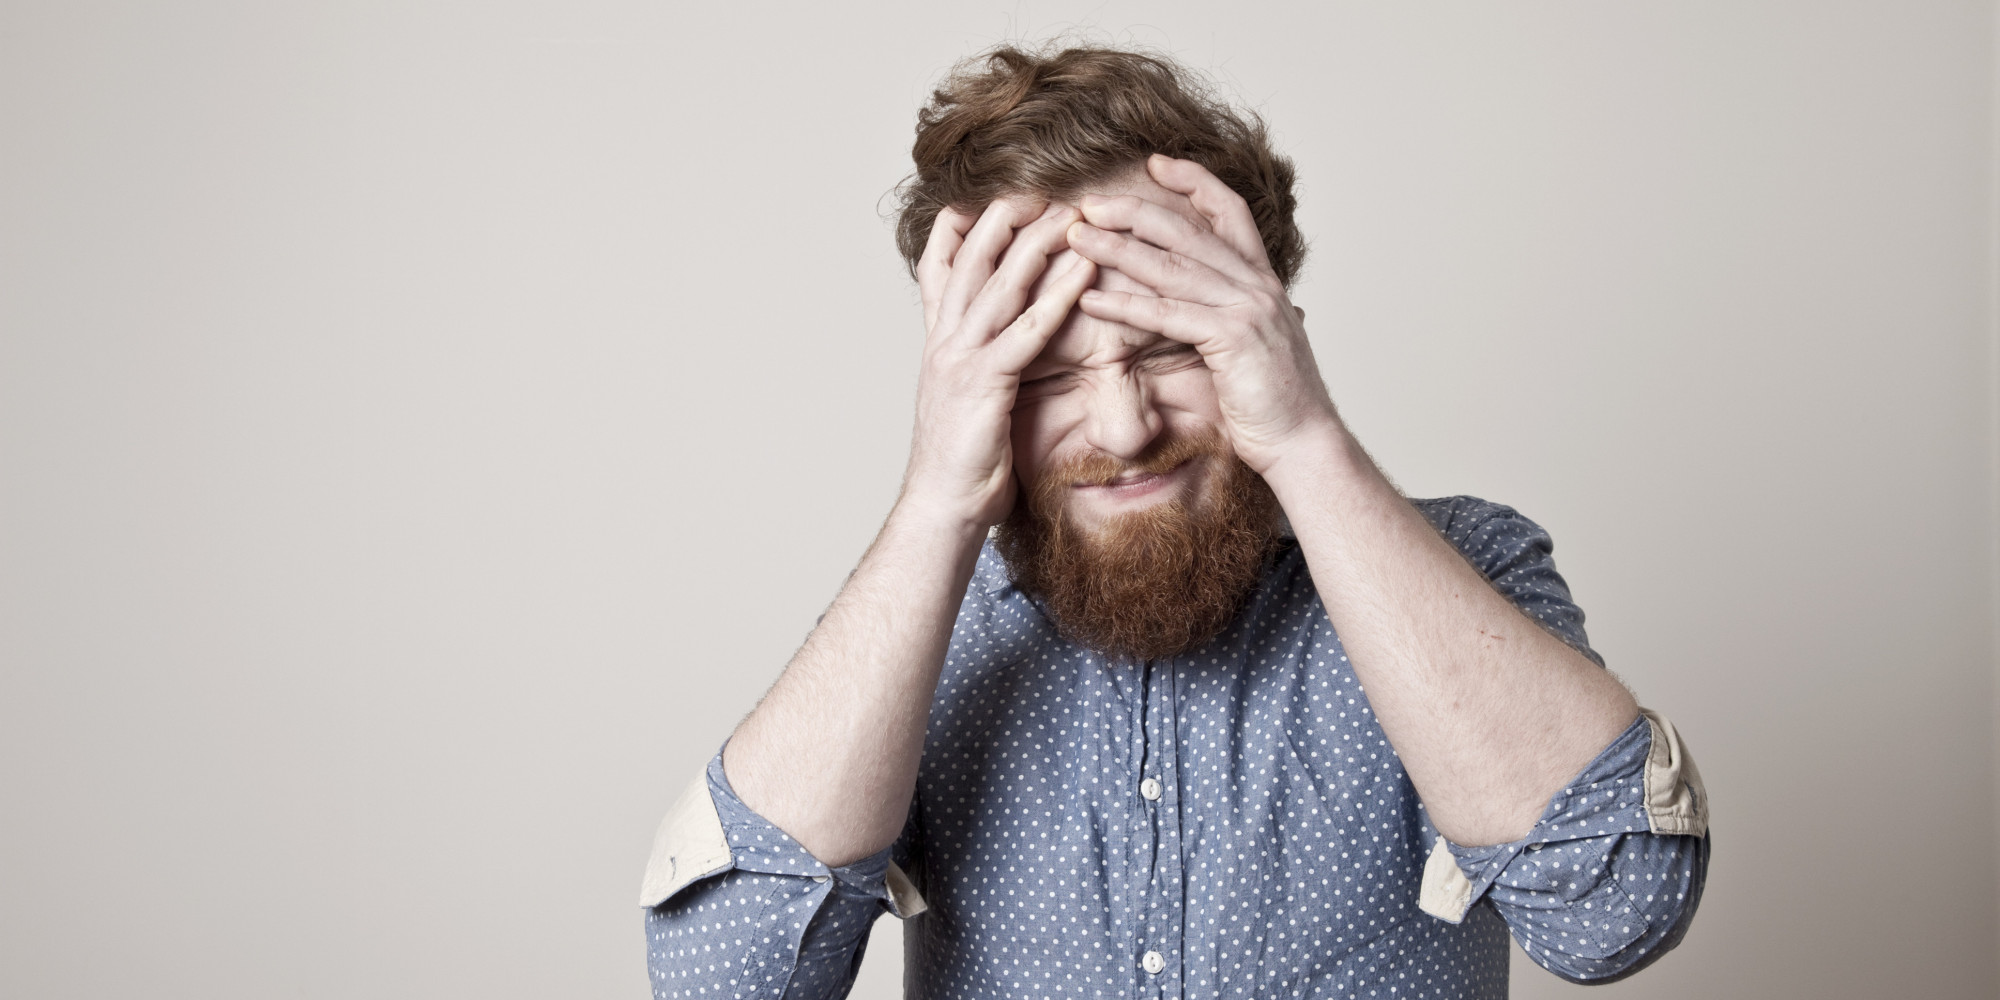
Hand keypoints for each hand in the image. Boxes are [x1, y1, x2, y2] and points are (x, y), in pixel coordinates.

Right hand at [902, 197, 1097, 527]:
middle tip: (1043, 188)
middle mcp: (944, 340)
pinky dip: (1057, 296)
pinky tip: (1084, 271)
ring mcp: (960, 359)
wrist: (940, 508)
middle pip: (970, 257)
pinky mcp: (985, 383)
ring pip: (998, 283)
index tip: (993, 197)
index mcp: (938, 342)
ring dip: (1037, 242)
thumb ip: (978, 367)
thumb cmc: (961, 463)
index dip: (963, 225)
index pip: (940, 264)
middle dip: (1005, 216)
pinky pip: (1026, 329)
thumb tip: (1001, 353)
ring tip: (1072, 211)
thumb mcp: (963, 401)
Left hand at [1065, 155, 1338, 474]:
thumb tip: (1225, 310)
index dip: (1193, 182)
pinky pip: (1168, 315)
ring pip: (1172, 266)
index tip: (1156, 163)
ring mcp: (1248, 309)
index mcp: (1263, 280)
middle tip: (1089, 202)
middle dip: (1134, 211)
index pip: (1230, 211)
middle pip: (1189, 230)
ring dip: (1117, 250)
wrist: (1305, 444)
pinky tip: (1090, 300)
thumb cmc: (1276, 403)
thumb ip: (1238, 317)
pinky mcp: (1233, 340)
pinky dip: (1125, 306)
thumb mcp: (1258, 345)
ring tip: (1076, 238)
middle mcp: (1258, 285)